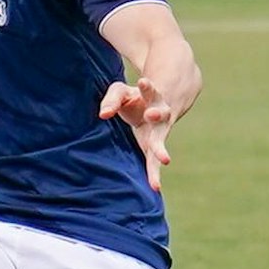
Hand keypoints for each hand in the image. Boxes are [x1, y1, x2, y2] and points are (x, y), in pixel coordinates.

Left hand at [99, 76, 173, 191]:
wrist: (154, 108)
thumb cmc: (134, 98)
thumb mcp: (121, 92)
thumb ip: (112, 100)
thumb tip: (103, 115)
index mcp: (153, 97)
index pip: (150, 90)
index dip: (147, 87)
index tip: (142, 81)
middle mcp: (160, 114)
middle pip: (161, 114)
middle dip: (156, 114)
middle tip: (151, 114)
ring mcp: (159, 133)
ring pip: (160, 141)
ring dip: (160, 149)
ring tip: (164, 159)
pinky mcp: (154, 149)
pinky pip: (154, 163)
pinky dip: (154, 174)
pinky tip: (155, 188)